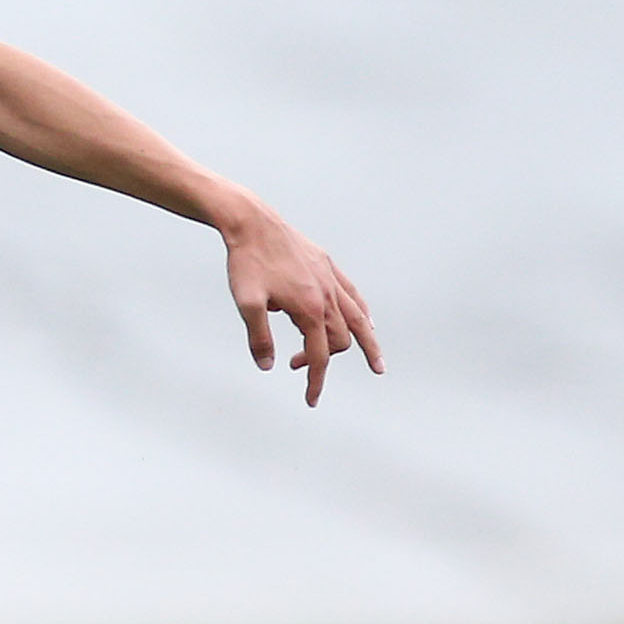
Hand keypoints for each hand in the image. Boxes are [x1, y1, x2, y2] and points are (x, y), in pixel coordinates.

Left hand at [220, 200, 380, 406]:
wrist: (251, 223)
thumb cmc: (247, 262)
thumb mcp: (247, 303)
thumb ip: (259, 337)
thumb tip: (267, 365)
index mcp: (309, 309)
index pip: (320, 355)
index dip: (316, 381)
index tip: (311, 400)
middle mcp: (327, 295)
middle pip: (339, 340)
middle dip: (323, 360)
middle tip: (296, 365)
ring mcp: (329, 279)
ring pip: (358, 317)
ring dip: (367, 342)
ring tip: (376, 361)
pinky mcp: (326, 265)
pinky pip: (352, 294)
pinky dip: (361, 312)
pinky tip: (364, 319)